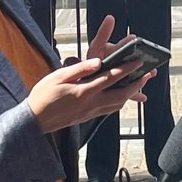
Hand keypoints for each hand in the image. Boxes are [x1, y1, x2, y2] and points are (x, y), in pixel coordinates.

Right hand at [28, 16, 148, 132]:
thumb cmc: (43, 96)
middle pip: (120, 95)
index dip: (126, 68)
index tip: (138, 60)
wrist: (34, 121)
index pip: (110, 78)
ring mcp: (90, 113)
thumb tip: (98, 62)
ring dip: (130, 94)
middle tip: (147, 74)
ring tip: (139, 85)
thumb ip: (80, 69)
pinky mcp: (88, 117)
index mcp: (83, 92)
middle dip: (136, 84)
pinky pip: (109, 110)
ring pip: (117, 104)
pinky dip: (119, 102)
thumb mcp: (57, 77)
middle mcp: (90, 104)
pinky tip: (121, 96)